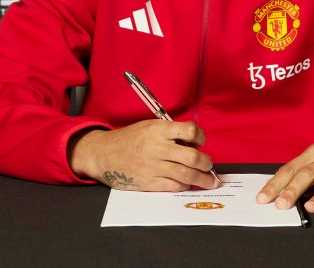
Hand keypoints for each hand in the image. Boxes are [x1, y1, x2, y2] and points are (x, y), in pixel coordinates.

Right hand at [68, 120, 218, 190]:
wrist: (103, 154)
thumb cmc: (129, 139)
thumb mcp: (149, 126)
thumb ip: (170, 133)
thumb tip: (194, 144)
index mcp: (158, 129)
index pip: (189, 130)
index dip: (200, 136)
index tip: (201, 141)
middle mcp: (157, 147)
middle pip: (192, 157)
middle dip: (207, 164)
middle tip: (210, 166)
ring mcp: (153, 167)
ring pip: (186, 175)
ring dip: (203, 179)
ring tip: (209, 181)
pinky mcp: (149, 183)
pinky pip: (174, 186)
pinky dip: (185, 186)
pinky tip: (188, 184)